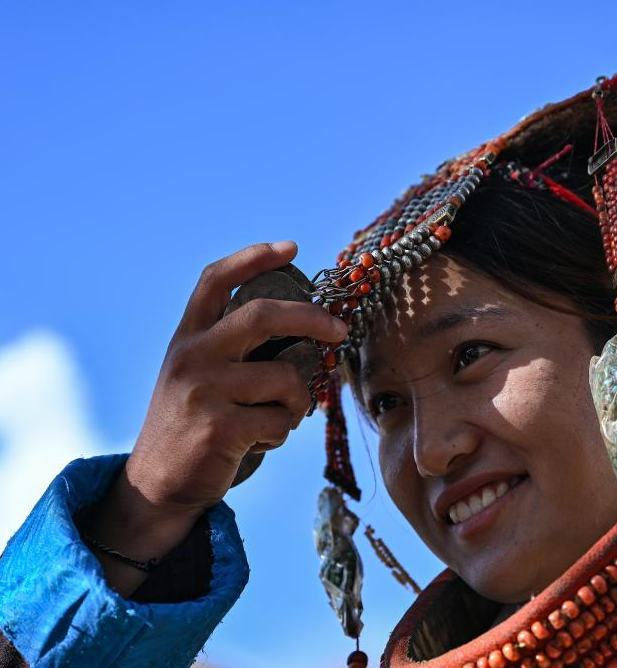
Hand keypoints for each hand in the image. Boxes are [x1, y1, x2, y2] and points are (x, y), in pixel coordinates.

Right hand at [81, 241, 347, 593]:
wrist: (157, 484)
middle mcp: (192, 356)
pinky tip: (261, 441)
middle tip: (339, 330)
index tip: (291, 247)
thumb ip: (233, 349)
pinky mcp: (219, 428)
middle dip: (312, 318)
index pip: (216, 280)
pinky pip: (281, 420)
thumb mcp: (198, 374)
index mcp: (188, 337)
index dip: (254, 257)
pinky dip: (283, 432)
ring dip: (298, 402)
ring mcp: (204, 391)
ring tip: (278, 417)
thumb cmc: (193, 424)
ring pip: (285, 378)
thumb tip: (305, 330)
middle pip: (263, 315)